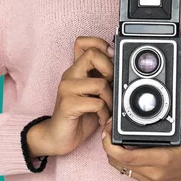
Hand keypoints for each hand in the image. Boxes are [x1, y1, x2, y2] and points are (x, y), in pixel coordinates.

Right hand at [30, 36, 114, 156]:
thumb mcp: (95, 94)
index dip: (100, 44)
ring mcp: (67, 89)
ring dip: (110, 99)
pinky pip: (96, 103)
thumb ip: (103, 79)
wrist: (58, 137)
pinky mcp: (67, 104)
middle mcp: (70, 75)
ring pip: (100, 83)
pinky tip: (102, 119)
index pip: (83, 42)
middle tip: (111, 86)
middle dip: (110, 70)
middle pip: (93, 54)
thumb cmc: (79, 115)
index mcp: (76, 70)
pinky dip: (104, 113)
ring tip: (108, 109)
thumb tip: (122, 70)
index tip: (111, 58)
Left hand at [100, 103, 180, 180]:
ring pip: (120, 168)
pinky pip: (128, 171)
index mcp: (164, 160)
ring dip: (113, 153)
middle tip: (108, 128)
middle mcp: (155, 172)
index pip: (128, 157)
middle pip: (118, 163)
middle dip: (108, 145)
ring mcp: (152, 179)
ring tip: (113, 135)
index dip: (111, 145)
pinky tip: (123, 145)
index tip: (108, 129)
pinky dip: (121, 159)